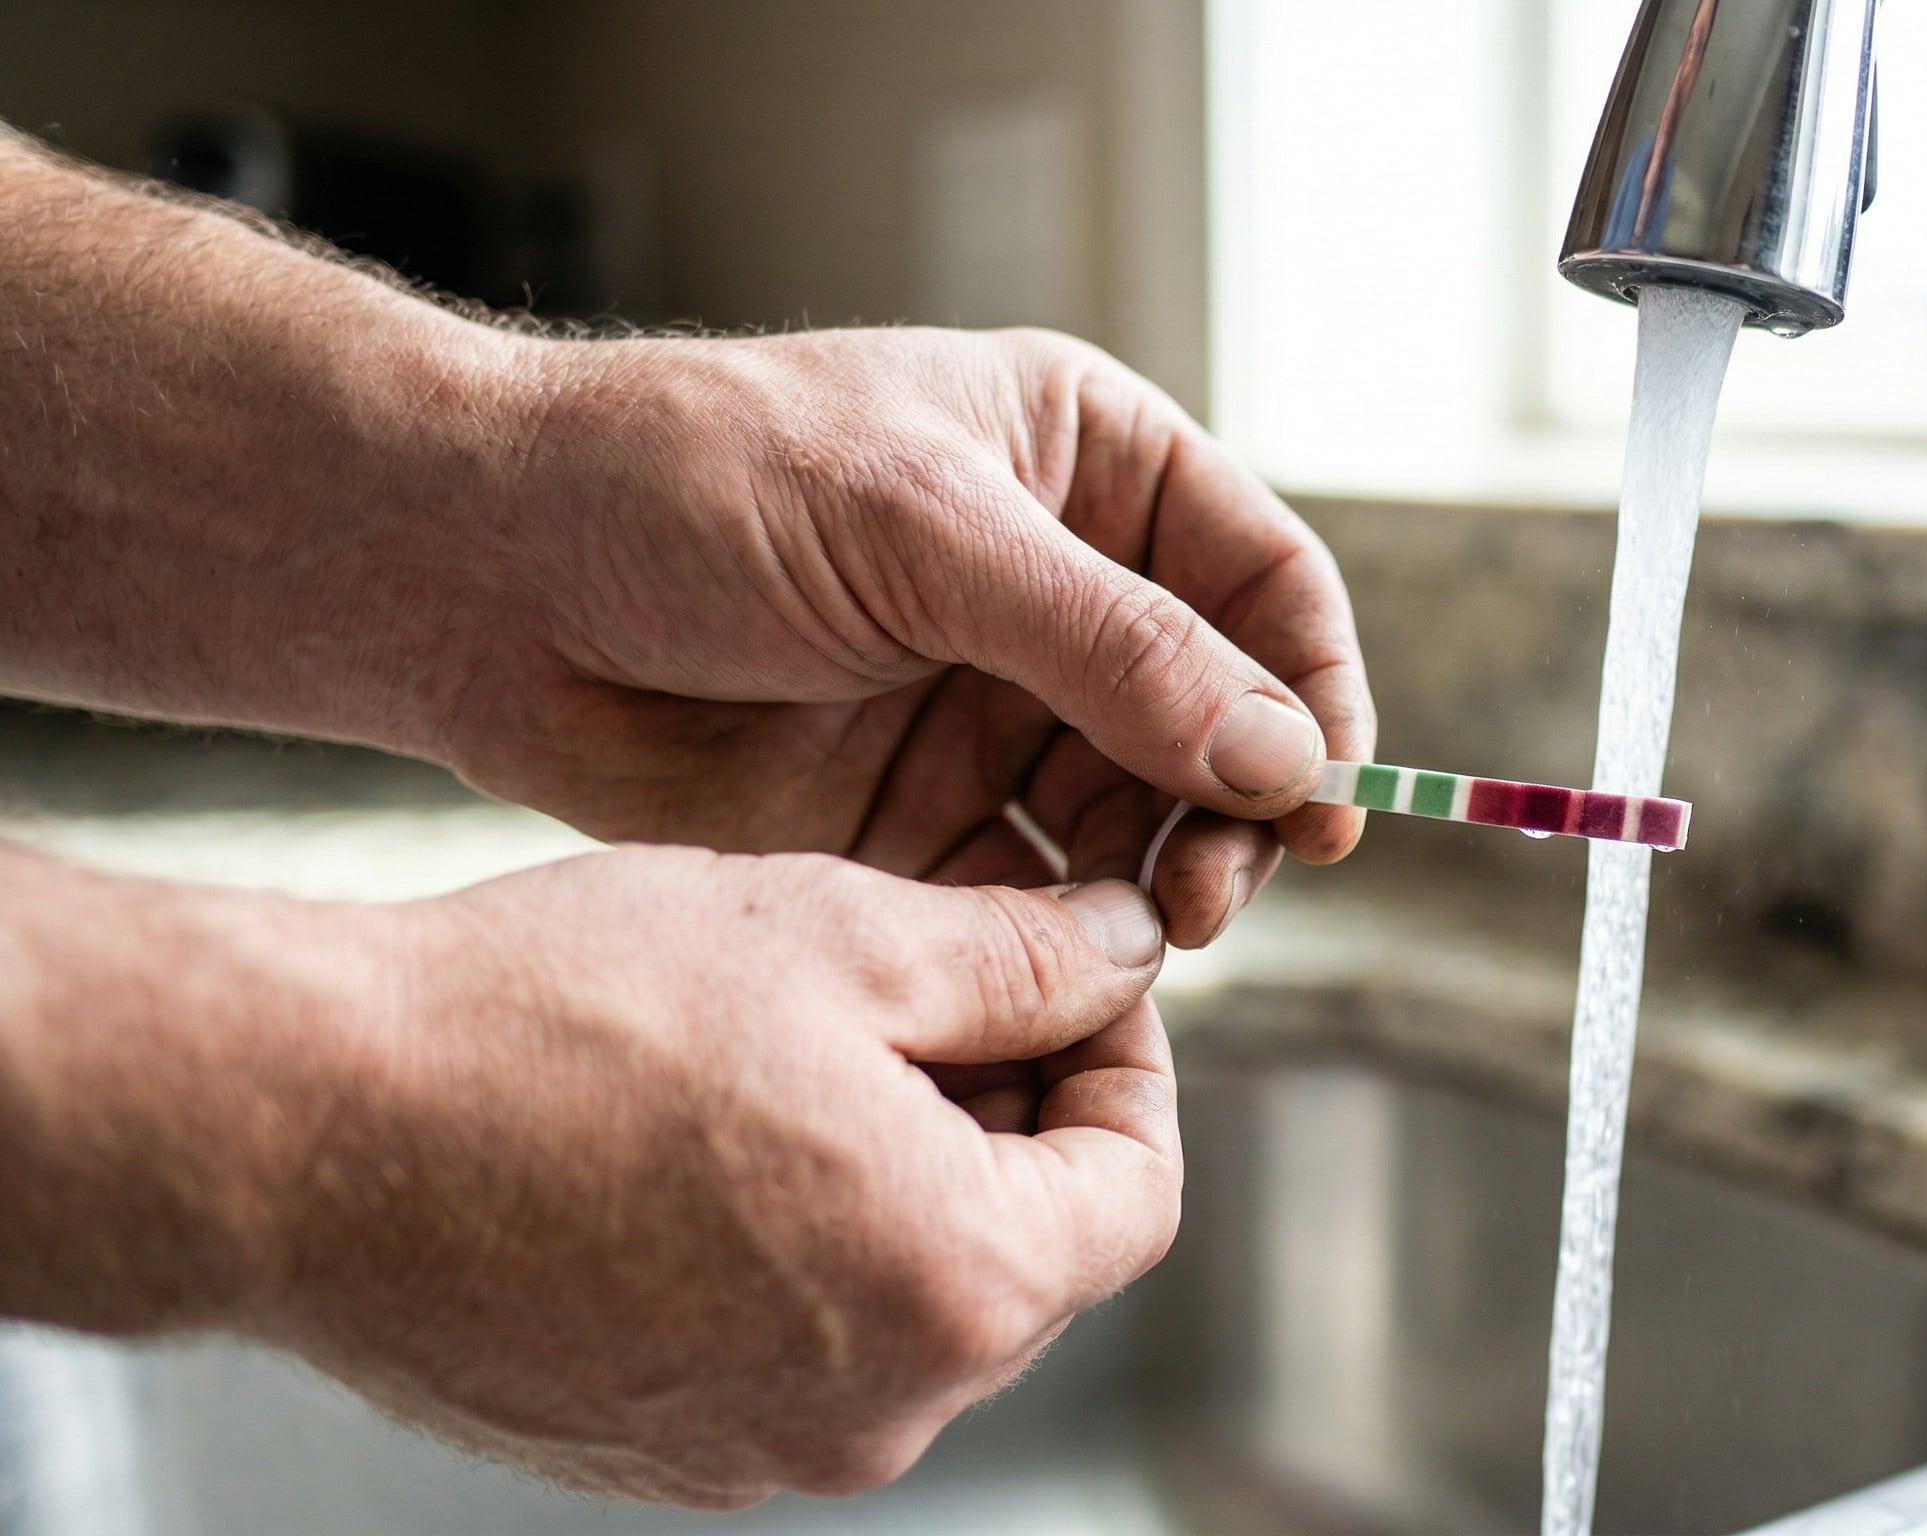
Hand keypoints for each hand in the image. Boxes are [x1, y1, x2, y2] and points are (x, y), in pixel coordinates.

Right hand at [253, 849, 1179, 1507]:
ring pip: (911, 1295)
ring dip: (908, 1174)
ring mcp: (764, 1448)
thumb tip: (1127, 951)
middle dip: (1017, 1113)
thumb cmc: (562, 1019)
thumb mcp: (840, 936)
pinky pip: (798, 1342)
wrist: (298, 1132)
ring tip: (813, 1045)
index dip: (1127, 1063)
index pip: (1138, 1190)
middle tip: (947, 987)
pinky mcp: (661, 1451)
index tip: (1076, 976)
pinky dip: (801, 1241)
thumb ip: (1024, 960)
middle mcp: (881, 1411)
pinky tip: (713, 1133)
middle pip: (1031, 1252)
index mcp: (958, 1288)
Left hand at [436, 327, 1375, 945]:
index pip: (1261, 581)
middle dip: (1237, 809)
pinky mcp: (919, 820)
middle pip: (1219, 722)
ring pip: (1140, 820)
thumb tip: (1287, 756)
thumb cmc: (691, 484)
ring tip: (1147, 936)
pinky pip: (1037, 894)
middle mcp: (1058, 592)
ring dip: (1164, 882)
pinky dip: (1068, 940)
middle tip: (1213, 893)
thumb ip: (1114, 648)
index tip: (1325, 800)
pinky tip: (1066, 974)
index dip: (1315, 690)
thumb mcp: (922, 533)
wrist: (484, 581)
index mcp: (1083, 466)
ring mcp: (990, 710)